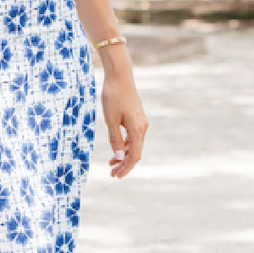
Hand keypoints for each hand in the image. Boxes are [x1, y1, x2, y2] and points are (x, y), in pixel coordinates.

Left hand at [101, 64, 147, 178]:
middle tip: (112, 173)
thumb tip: (120, 158)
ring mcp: (141, 122)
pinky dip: (126, 145)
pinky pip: (133, 136)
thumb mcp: (110, 120)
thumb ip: (115, 140)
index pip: (134, 156)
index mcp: (137, 129)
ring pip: (135, 145)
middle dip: (124, 164)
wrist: (119, 76)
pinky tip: (117, 149)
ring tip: (112, 164)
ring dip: (124, 155)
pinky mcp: (137, 117)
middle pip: (136, 152)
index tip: (116, 176)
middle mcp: (143, 127)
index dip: (126, 168)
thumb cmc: (113, 96)